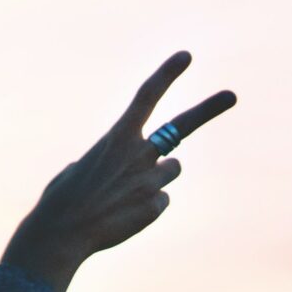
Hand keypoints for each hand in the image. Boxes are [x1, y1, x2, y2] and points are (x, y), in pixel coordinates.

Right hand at [0, 53, 235, 291]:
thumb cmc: (60, 202)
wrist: (60, 235)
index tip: (186, 56)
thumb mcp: (77, 170)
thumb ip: (104, 162)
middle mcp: (139, 153)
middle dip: (208, 109)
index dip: (167, 75)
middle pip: (181, 126)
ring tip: (123, 196)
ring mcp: (151, 179)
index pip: (146, 97)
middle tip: (231, 96)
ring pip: (171, 170)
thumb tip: (118, 172)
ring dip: (155, 178)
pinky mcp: (157, 205)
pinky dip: (145, 208)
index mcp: (116, 138)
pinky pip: (161, 201)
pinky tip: (122, 216)